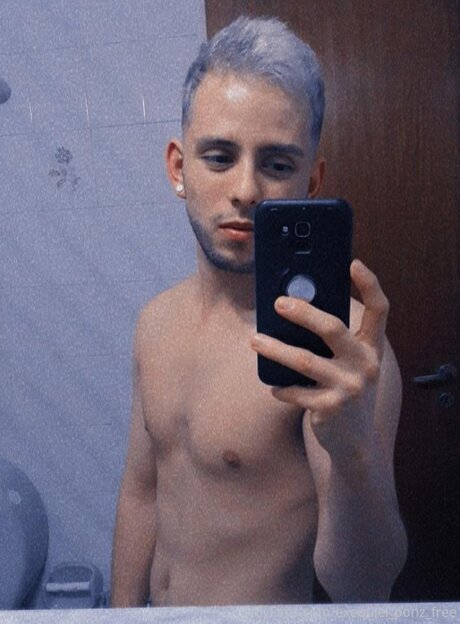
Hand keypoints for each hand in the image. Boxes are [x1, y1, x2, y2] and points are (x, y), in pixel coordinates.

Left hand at [250, 259, 388, 462]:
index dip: (369, 284)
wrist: (354, 443)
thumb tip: (295, 308)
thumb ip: (334, 342)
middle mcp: (365, 365)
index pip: (379, 310)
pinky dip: (281, 387)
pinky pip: (296, 391)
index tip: (352, 263)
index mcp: (371, 348)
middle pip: (333, 328)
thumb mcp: (349, 365)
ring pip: (304, 360)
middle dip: (303, 312)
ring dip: (275, 349)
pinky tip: (273, 386)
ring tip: (254, 340)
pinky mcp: (330, 408)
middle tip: (278, 303)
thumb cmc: (345, 391)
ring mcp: (349, 387)